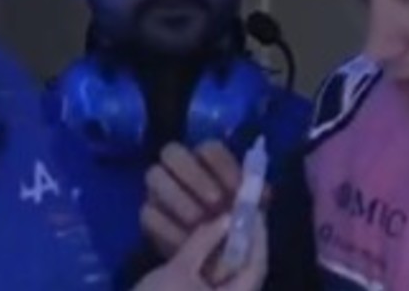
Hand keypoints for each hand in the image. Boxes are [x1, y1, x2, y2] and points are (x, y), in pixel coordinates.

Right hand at [131, 213, 267, 290]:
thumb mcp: (179, 269)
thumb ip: (203, 242)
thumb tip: (227, 218)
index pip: (256, 267)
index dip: (258, 237)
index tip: (253, 211)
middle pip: (247, 273)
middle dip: (244, 243)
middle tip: (238, 215)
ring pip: (233, 278)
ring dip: (229, 253)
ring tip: (225, 226)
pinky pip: (220, 285)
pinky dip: (216, 266)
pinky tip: (209, 248)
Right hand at [142, 141, 270, 258]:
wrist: (214, 260)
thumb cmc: (236, 226)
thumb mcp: (252, 212)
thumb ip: (255, 199)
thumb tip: (261, 194)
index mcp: (207, 159)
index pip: (209, 149)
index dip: (223, 166)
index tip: (238, 190)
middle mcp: (177, 166)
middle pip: (172, 152)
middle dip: (195, 176)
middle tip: (215, 202)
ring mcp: (158, 188)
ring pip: (155, 176)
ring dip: (179, 200)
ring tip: (200, 226)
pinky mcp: (147, 215)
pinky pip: (148, 213)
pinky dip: (168, 228)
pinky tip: (186, 244)